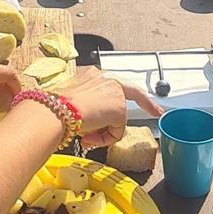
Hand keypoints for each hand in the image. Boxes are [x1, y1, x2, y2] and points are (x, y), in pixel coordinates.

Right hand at [46, 66, 162, 148]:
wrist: (56, 110)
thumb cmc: (55, 107)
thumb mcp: (71, 102)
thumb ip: (85, 107)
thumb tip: (88, 127)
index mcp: (92, 74)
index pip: (115, 83)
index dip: (129, 91)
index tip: (142, 96)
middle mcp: (106, 78)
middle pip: (131, 93)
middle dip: (148, 103)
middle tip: (158, 112)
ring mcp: (115, 92)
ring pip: (118, 119)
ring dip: (103, 132)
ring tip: (85, 136)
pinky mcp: (120, 109)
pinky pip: (117, 131)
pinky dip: (105, 138)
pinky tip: (89, 136)